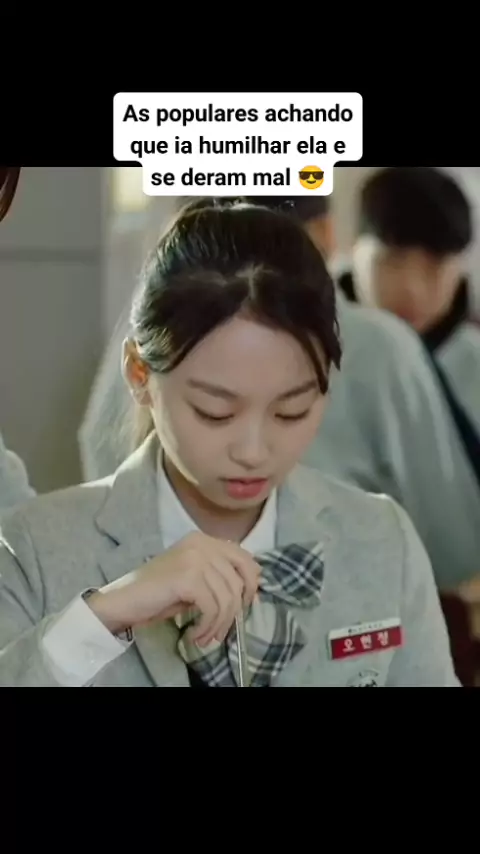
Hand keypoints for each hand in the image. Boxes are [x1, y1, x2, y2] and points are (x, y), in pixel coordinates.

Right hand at [88, 532, 260, 645]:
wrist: (124, 600)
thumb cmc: (158, 593)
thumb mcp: (195, 579)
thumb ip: (219, 576)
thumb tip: (250, 592)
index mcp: (204, 540)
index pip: (244, 558)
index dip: (251, 583)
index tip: (245, 606)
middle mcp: (201, 543)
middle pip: (239, 580)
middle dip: (235, 611)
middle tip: (222, 629)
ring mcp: (195, 558)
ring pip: (227, 597)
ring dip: (219, 624)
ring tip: (206, 637)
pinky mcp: (188, 577)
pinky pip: (213, 607)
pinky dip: (208, 626)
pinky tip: (196, 634)